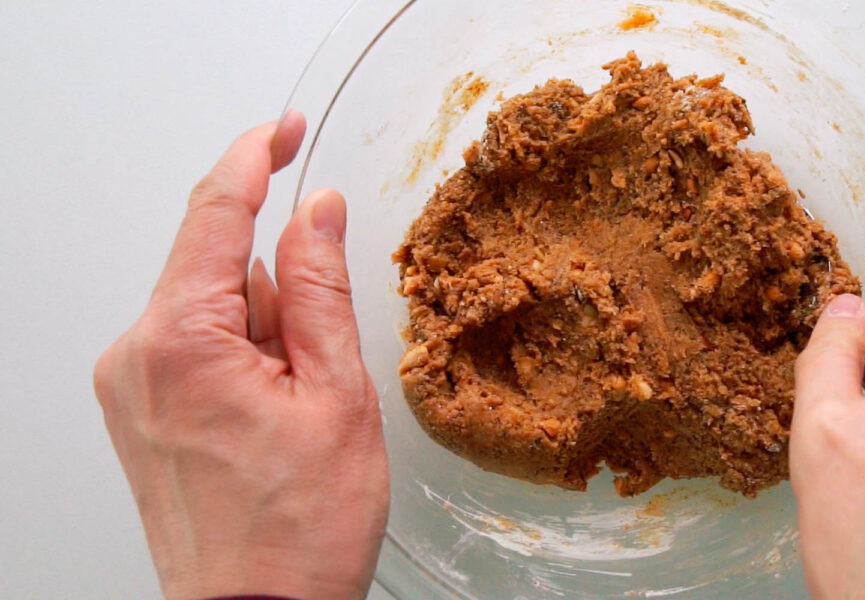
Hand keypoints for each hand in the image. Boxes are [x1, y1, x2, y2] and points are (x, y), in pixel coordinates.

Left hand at [93, 112, 387, 599]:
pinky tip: (275, 419)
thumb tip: (317, 214)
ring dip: (268, 336)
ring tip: (301, 414)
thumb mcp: (335, 397)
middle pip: (219, 267)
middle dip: (282, 293)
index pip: (214, 214)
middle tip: (325, 366)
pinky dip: (245, 361)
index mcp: (180, 340)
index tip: (284, 129)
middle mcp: (136, 355)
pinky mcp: (139, 410)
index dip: (254, 159)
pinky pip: (197, 347)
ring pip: (214, 310)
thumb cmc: (297, 531)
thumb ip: (320, 290)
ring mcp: (132, 386)